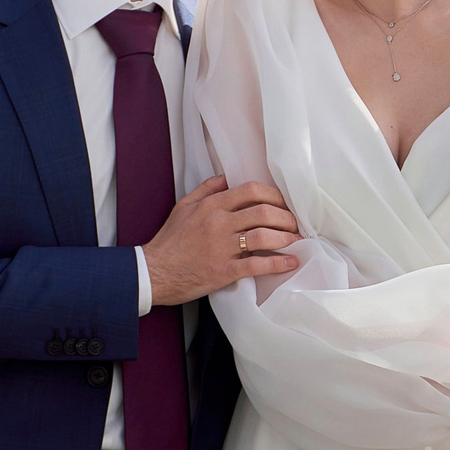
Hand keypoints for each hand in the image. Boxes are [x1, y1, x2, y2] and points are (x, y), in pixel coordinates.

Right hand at [144, 176, 301, 306]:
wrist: (154, 272)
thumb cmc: (169, 241)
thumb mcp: (183, 207)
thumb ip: (206, 190)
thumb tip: (226, 177)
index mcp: (211, 206)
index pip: (250, 191)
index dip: (274, 195)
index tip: (283, 203)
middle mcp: (218, 224)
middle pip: (263, 212)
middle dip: (285, 217)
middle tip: (294, 223)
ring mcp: (222, 248)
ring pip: (263, 237)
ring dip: (285, 238)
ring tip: (295, 240)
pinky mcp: (224, 271)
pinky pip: (257, 265)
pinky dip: (278, 263)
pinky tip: (290, 261)